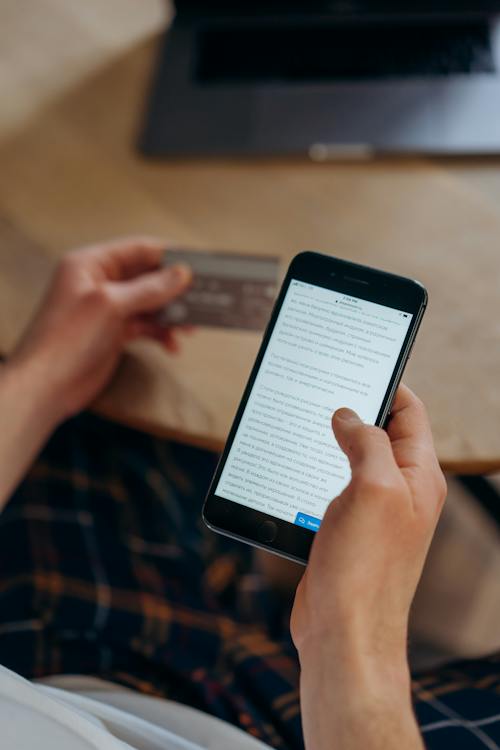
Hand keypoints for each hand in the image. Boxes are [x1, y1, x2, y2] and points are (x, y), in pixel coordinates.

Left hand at [8, 237, 191, 425]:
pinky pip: (144, 326)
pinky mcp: (113, 334)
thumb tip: (181, 273)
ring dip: (170, 314)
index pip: (138, 250)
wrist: (46, 386)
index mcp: (90, 264)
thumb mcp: (111, 305)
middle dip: (173, 289)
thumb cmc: (66, 339)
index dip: (168, 256)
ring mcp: (107, 309)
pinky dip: (160, 333)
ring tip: (190, 327)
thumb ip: (149, 288)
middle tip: (200, 297)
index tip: (197, 264)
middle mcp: (98, 283)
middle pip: (146, 277)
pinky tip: (171, 345)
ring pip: (149, 303)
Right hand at [291, 386, 445, 749]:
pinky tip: (297, 463)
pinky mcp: (346, 528)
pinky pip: (333, 484)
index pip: (409, 413)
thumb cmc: (364, 568)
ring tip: (306, 420)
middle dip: (353, 409)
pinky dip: (317, 468)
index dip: (386, 384)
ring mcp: (372, 510)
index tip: (358, 364)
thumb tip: (349, 414)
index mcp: (417, 477)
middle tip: (322, 389)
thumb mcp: (373, 490)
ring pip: (352, 457)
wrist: (342, 632)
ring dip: (331, 440)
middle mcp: (398, 491)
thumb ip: (366, 442)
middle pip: (379, 432)